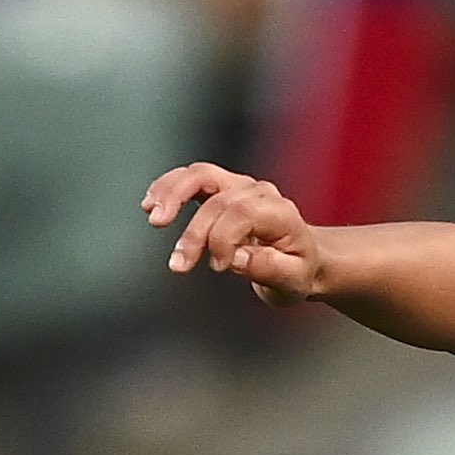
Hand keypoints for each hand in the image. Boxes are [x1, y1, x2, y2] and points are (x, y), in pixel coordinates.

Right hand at [145, 161, 323, 304]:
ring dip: (172, 193)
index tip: (218, 266)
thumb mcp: (294, 280)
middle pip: (218, 201)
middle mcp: (260, 193)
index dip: (223, 239)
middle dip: (193, 233)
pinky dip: (168, 187)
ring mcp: (239, 186)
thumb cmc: (297, 270)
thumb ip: (269, 269)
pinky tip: (150, 204)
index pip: (243, 213)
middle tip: (179, 263)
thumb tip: (236, 258)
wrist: (303, 258)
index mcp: (281, 213)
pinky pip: (191, 177)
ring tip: (154, 217)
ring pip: (200, 175)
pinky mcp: (221, 188)